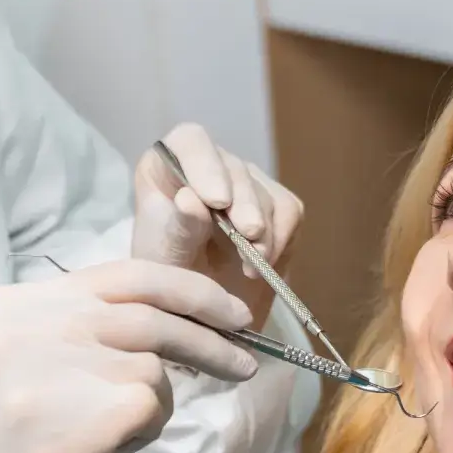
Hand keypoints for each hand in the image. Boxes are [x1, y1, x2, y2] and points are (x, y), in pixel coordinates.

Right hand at [0, 261, 257, 452]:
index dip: (190, 289)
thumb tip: (173, 318)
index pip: (127, 274)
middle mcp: (38, 326)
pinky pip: (151, 407)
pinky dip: (145, 430)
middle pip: (153, 315)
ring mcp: (59, 369)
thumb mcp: (15, 352)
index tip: (230, 312)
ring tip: (120, 427)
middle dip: (211, 338)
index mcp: (22, 302)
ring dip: (156, 400)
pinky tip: (108, 447)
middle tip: (245, 362)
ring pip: (154, 366)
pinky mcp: (84, 415)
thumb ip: (78, 325)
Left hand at [132, 123, 303, 326]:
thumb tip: (190, 199)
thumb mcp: (163, 260)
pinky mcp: (275, 205)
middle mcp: (209, 167)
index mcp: (168, 167)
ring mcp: (246, 184)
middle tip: (249, 236)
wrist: (196, 310)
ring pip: (265, 192)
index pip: (191, 142)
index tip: (217, 201)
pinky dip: (281, 241)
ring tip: (251, 266)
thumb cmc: (168, 279)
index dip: (206, 165)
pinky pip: (289, 212)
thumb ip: (177, 229)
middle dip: (246, 204)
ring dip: (264, 231)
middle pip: (235, 167)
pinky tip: (262, 265)